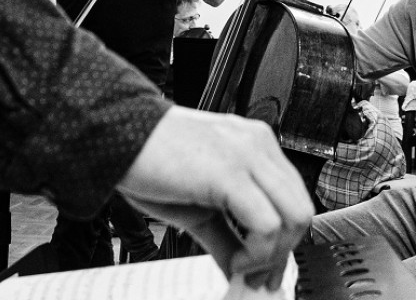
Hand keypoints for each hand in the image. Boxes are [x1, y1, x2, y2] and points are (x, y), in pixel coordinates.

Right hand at [118, 106, 312, 290]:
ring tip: (241, 268)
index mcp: (254, 145)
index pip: (292, 198)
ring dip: (272, 256)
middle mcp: (258, 145)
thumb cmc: (149, 163)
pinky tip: (233, 260)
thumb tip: (240, 270)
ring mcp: (248, 154)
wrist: (114, 138)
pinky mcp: (231, 172)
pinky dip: (256, 253)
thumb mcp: (196, 207)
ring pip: (294, 217)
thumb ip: (225, 237)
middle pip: (301, 210)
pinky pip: (267, 224)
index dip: (284, 241)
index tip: (265, 272)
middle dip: (283, 253)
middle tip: (256, 278)